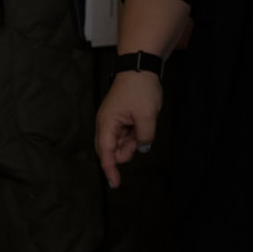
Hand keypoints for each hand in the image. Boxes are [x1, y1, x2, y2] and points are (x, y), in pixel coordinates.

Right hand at [93, 70, 163, 187]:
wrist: (141, 67)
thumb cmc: (140, 89)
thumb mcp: (147, 116)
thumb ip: (144, 137)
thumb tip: (142, 148)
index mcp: (107, 124)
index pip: (106, 153)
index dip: (110, 170)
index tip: (115, 184)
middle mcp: (105, 124)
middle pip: (111, 149)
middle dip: (124, 152)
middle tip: (139, 141)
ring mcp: (112, 120)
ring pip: (120, 142)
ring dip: (131, 142)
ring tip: (143, 126)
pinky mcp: (120, 116)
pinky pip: (126, 132)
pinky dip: (134, 134)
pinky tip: (142, 125)